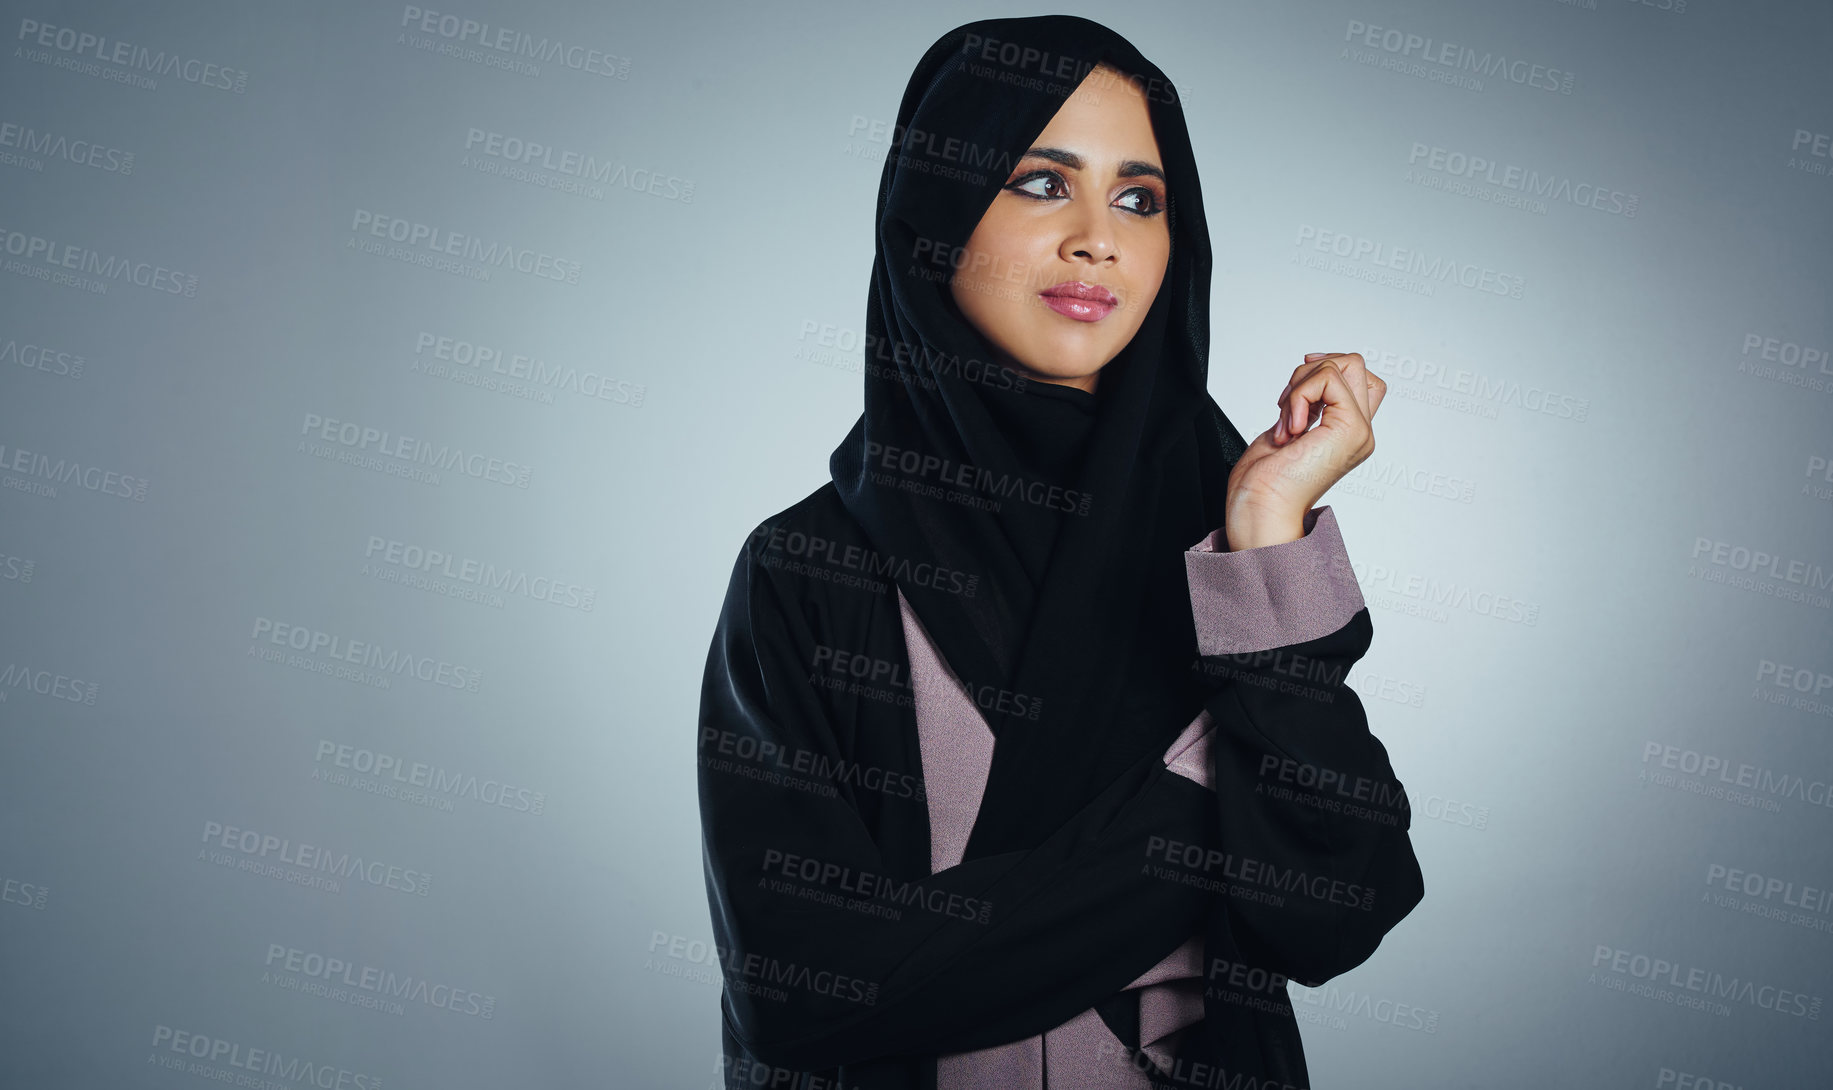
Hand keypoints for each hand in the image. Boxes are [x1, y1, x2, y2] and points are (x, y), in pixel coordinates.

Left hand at [1224, 352, 1384, 551]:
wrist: (1260, 509)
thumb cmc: (1263, 483)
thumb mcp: (1287, 430)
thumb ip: (1306, 406)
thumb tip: (1307, 377)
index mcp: (1347, 434)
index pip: (1361, 380)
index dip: (1329, 368)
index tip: (1297, 386)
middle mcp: (1360, 433)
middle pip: (1354, 364)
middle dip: (1309, 373)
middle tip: (1286, 408)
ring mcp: (1359, 431)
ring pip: (1341, 365)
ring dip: (1299, 387)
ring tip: (1285, 425)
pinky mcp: (1351, 429)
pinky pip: (1328, 378)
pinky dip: (1300, 395)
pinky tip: (1290, 429)